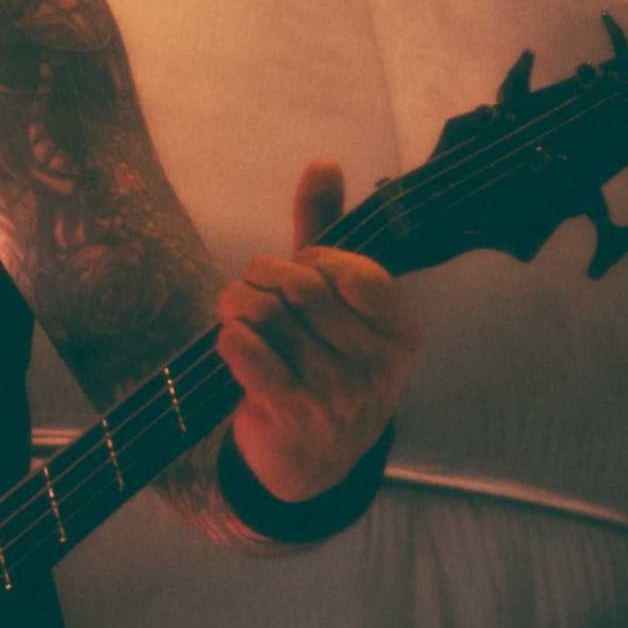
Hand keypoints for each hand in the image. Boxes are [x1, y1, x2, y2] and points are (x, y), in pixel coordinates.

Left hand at [218, 159, 414, 508]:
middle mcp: (375, 367)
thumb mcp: (337, 304)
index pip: (356, 270)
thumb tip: (323, 163)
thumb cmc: (326, 363)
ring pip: (267, 315)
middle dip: (264, 272)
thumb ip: (328, 232)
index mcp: (399, 334)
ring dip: (238, 301)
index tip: (303, 264)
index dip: (317, 257)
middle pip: (302, 287)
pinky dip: (229, 337)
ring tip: (236, 307)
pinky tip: (233, 342)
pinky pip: (244, 351)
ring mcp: (335, 396)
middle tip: (253, 280)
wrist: (313, 463)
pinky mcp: (290, 416)